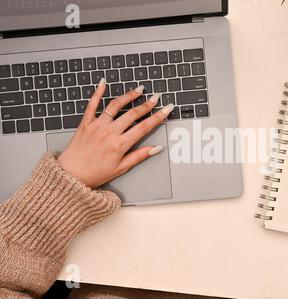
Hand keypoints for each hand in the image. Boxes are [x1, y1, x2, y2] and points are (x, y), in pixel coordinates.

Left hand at [57, 79, 173, 187]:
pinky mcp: (85, 123)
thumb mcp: (121, 168)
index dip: (158, 117)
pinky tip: (103, 83)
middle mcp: (109, 133)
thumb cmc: (95, 174)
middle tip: (156, 97)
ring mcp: (96, 126)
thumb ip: (139, 156)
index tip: (166, 109)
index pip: (144, 127)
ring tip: (139, 89)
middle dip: (147, 104)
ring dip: (129, 96)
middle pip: (132, 114)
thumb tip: (156, 148)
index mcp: (119, 145)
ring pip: (115, 106)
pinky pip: (92, 105)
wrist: (70, 175)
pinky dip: (97, 93)